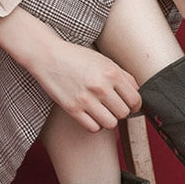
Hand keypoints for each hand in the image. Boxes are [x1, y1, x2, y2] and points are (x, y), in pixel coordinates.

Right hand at [0, 7, 140, 131]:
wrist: (47, 55)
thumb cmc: (77, 57)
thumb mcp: (104, 60)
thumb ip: (123, 76)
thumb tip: (137, 92)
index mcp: (111, 73)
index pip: (135, 99)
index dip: (135, 105)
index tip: (130, 104)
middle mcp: (100, 86)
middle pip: (124, 113)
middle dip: (121, 111)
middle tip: (114, 106)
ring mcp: (86, 99)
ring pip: (111, 123)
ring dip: (109, 119)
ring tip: (103, 111)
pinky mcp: (72, 108)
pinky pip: (93, 128)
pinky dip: (95, 124)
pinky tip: (91, 115)